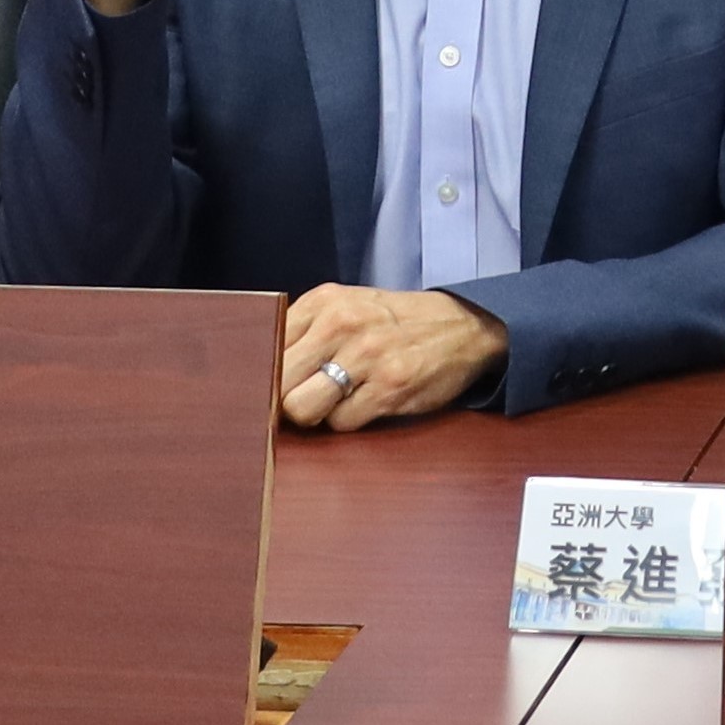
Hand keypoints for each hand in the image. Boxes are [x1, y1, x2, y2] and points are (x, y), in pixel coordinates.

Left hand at [276, 284, 508, 429]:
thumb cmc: (396, 323)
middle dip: (286, 398)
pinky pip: (341, 423)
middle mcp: (342, 323)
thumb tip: (258, 373)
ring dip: (316, 414)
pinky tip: (367, 402)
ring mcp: (367, 355)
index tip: (272, 385)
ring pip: (302, 408)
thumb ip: (304, 331)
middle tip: (305, 397)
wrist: (465, 327)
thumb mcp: (347, 306)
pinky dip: (349, 420)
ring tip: (336, 401)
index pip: (264, 346)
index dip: (264, 374)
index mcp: (325, 301)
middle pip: (277, 382)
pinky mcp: (389, 387)